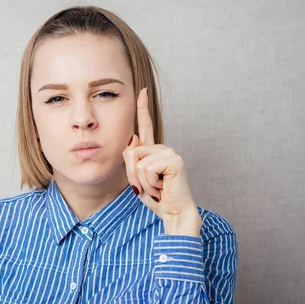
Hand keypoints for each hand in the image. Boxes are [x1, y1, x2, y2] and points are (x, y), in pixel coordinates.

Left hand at [123, 88, 201, 235]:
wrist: (173, 213)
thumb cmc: (157, 198)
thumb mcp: (137, 179)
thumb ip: (132, 159)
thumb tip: (134, 138)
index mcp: (153, 151)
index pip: (146, 126)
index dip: (142, 108)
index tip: (142, 90)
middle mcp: (162, 148)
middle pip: (131, 153)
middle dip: (134, 176)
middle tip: (152, 186)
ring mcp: (169, 152)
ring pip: (137, 162)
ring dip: (142, 181)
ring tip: (158, 187)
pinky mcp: (174, 160)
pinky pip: (146, 169)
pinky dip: (150, 183)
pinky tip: (163, 187)